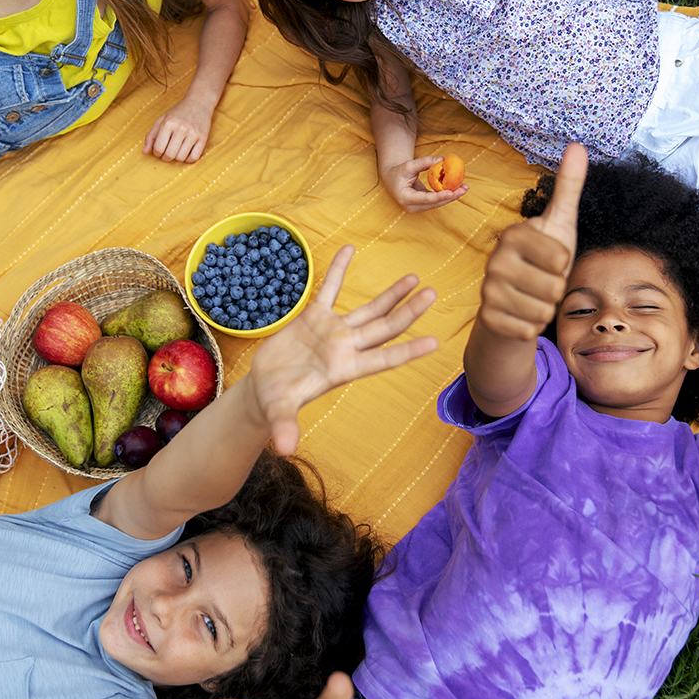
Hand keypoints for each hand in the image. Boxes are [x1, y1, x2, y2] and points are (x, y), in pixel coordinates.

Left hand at [143, 100, 212, 161]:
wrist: (198, 103)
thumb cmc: (177, 113)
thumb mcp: (161, 120)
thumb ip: (151, 136)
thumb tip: (144, 152)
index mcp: (168, 123)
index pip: (158, 148)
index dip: (157, 153)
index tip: (159, 150)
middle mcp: (181, 128)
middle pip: (169, 155)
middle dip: (166, 158)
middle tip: (167, 153)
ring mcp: (193, 134)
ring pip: (181, 158)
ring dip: (177, 158)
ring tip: (176, 151)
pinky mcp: (203, 138)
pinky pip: (194, 157)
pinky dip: (188, 160)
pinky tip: (186, 153)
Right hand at [245, 246, 436, 453]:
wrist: (264, 389)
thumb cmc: (276, 402)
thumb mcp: (280, 412)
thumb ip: (285, 427)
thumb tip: (286, 448)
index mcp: (344, 370)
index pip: (383, 359)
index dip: (408, 351)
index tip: (435, 342)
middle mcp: (345, 348)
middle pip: (384, 328)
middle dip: (408, 312)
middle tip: (433, 295)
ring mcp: (332, 331)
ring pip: (368, 309)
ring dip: (391, 294)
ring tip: (414, 278)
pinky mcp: (313, 318)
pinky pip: (328, 288)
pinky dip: (338, 270)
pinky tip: (350, 249)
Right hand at [380, 156, 464, 211]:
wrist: (392, 179)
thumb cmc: (399, 171)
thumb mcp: (409, 165)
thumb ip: (424, 162)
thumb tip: (442, 159)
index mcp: (405, 198)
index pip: (425, 199)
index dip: (439, 196)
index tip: (451, 192)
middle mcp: (411, 206)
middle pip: (435, 204)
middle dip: (451, 197)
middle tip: (464, 188)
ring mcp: (417, 208)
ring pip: (438, 204)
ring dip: (452, 196)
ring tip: (465, 187)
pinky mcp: (423, 206)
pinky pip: (437, 201)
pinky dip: (447, 195)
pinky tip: (458, 188)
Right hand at [476, 144, 585, 341]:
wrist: (513, 303)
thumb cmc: (542, 261)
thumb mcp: (560, 225)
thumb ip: (568, 187)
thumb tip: (578, 145)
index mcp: (514, 234)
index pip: (560, 257)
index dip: (564, 265)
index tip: (551, 261)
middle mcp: (495, 259)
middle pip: (553, 286)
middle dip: (556, 291)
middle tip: (543, 283)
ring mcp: (487, 289)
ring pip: (542, 310)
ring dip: (545, 309)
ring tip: (534, 298)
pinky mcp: (487, 317)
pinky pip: (528, 329)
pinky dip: (532, 327)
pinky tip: (523, 316)